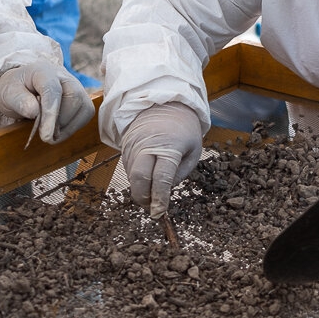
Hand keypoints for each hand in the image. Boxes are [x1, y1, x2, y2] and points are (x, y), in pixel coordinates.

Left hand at [0, 62, 94, 143]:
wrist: (23, 88)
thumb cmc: (15, 90)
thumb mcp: (8, 93)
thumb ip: (18, 100)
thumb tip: (34, 111)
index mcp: (44, 71)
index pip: (53, 90)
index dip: (51, 113)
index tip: (46, 135)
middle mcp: (65, 77)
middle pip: (74, 98)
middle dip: (60, 121)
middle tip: (45, 136)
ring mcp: (77, 88)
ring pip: (84, 108)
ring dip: (68, 128)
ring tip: (50, 135)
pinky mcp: (82, 101)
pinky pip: (86, 116)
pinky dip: (72, 128)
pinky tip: (58, 131)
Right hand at [120, 102, 202, 217]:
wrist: (164, 104)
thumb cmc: (184, 130)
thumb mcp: (193, 151)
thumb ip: (180, 173)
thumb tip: (163, 192)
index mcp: (169, 146)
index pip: (161, 178)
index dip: (160, 198)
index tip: (160, 213)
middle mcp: (147, 145)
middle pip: (139, 178)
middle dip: (144, 198)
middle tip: (152, 208)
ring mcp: (133, 145)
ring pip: (131, 176)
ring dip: (140, 189)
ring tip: (152, 193)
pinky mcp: (124, 147)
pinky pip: (128, 169)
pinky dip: (136, 179)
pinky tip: (146, 177)